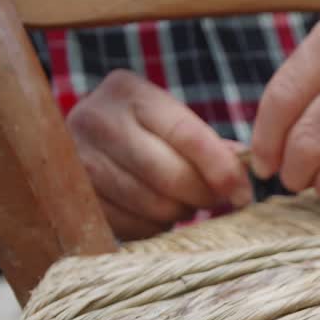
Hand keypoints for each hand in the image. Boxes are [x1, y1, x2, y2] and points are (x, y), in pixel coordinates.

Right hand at [67, 70, 251, 240]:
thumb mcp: (167, 118)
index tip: (243, 193)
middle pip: (171, 176)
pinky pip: (133, 226)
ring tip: (183, 203)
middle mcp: (96, 121)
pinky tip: (155, 213)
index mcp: (128, 93)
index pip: (187, 134)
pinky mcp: (76, 199)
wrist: (78, 140)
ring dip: (180, 213)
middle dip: (204, 195)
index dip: (221, 169)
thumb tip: (244, 170)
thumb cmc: (138, 128)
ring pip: (154, 205)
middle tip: (215, 199)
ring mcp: (80, 162)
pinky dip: (154, 227)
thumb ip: (207, 141)